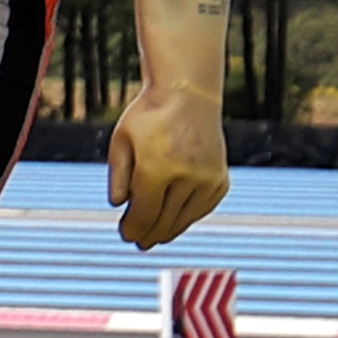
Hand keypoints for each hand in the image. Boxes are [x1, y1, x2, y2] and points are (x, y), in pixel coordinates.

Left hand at [107, 73, 229, 248]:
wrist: (189, 95)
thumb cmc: (149, 116)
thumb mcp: (122, 140)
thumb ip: (117, 176)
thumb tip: (118, 206)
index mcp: (156, 168)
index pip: (144, 214)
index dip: (133, 229)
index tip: (125, 235)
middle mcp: (185, 177)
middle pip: (164, 221)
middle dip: (148, 234)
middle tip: (138, 242)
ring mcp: (207, 180)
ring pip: (184, 219)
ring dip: (168, 230)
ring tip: (154, 236)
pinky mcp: (220, 181)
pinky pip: (201, 209)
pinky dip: (187, 217)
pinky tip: (175, 220)